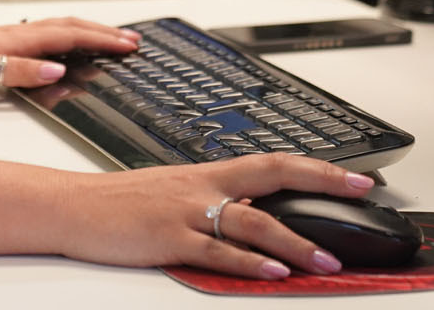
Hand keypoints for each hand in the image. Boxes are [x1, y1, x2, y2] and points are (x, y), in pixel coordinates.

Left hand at [0, 17, 139, 95]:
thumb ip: (21, 71)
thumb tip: (57, 70)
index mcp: (17, 38)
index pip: (70, 35)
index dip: (102, 39)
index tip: (129, 44)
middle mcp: (17, 33)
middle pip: (70, 26)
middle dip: (103, 32)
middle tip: (132, 40)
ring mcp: (10, 37)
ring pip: (58, 29)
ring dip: (87, 32)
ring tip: (110, 38)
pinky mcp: (1, 45)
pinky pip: (45, 37)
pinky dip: (66, 38)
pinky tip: (66, 47)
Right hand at [56, 155, 376, 277]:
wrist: (73, 206)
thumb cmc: (122, 202)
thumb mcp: (175, 191)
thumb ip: (216, 200)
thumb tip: (256, 210)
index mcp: (208, 173)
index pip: (274, 162)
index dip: (318, 168)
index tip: (357, 176)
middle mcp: (203, 187)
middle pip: (273, 176)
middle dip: (321, 185)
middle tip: (360, 195)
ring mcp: (187, 212)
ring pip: (252, 220)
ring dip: (294, 241)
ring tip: (325, 259)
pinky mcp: (169, 239)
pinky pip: (216, 251)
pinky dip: (247, 262)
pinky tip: (272, 271)